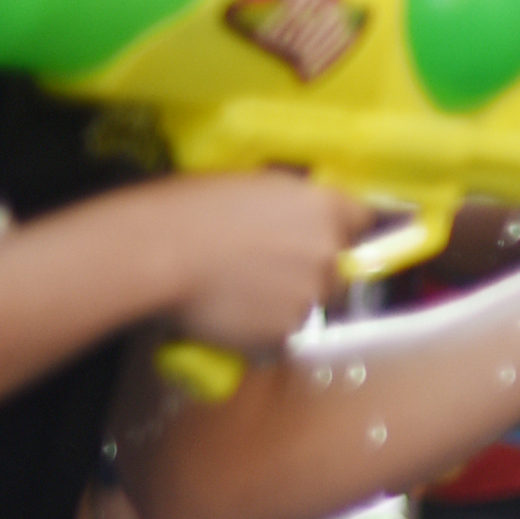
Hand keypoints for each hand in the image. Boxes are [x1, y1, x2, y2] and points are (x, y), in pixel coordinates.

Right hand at [151, 174, 380, 356]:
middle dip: (313, 269)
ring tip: (241, 291)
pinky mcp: (286, 333)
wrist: (154, 252)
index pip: (365, 221)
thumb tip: (300, 218)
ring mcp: (311, 297)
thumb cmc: (188, 207)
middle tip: (267, 267)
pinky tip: (230, 312)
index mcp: (324, 208)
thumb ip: (291, 205)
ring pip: (311, 302)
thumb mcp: (251, 185)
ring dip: (287, 299)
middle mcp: (330, 254)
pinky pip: (283, 332)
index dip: (344, 229)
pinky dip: (263, 327)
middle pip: (341, 268)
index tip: (328, 235)